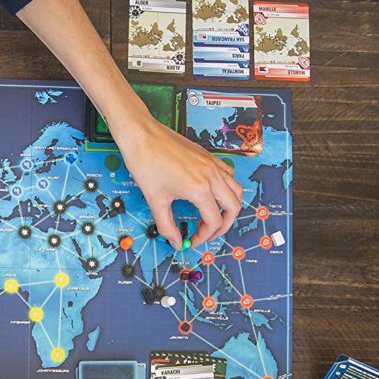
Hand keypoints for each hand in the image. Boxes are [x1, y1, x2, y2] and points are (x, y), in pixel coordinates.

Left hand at [114, 115, 243, 249]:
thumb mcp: (155, 200)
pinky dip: (228, 188)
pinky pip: (229, 175)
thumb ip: (167, 226)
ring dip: (230, 207)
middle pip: (233, 208)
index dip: (204, 237)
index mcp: (200, 190)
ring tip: (214, 216)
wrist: (142, 136)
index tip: (192, 241)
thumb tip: (175, 242)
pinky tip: (213, 194)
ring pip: (236, 190)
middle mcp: (212, 177)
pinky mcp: (208, 157)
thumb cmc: (146, 165)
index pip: (214, 222)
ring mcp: (213, 164)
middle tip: (207, 234)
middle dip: (223, 226)